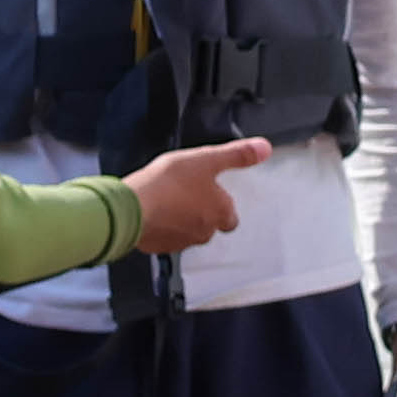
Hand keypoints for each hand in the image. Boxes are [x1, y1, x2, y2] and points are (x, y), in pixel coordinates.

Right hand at [124, 140, 266, 256]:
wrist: (133, 206)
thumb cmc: (168, 183)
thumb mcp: (206, 159)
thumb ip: (236, 155)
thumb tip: (264, 149)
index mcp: (221, 213)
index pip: (230, 216)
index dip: (221, 203)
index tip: (210, 192)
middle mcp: (205, 232)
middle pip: (210, 225)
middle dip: (201, 213)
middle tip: (185, 194)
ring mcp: (182, 242)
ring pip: (188, 232)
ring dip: (180, 220)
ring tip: (167, 200)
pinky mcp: (160, 247)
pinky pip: (165, 238)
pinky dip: (161, 227)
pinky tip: (152, 212)